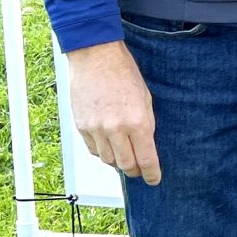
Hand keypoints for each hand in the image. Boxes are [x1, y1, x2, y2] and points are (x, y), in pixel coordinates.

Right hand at [66, 39, 159, 185]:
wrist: (96, 57)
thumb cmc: (123, 73)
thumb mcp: (146, 99)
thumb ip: (146, 125)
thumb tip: (146, 148)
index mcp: (137, 121)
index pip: (146, 159)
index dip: (151, 174)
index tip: (154, 179)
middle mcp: (115, 129)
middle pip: (126, 165)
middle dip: (135, 170)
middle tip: (139, 169)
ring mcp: (96, 129)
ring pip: (108, 160)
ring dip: (118, 161)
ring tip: (123, 152)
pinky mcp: (81, 126)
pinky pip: (93, 150)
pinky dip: (102, 152)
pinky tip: (108, 144)